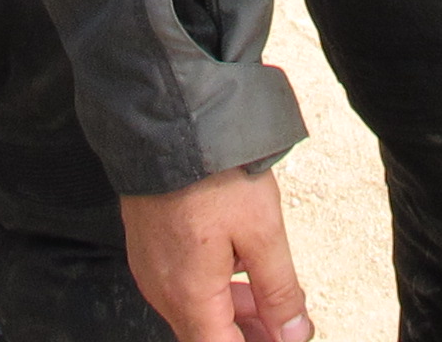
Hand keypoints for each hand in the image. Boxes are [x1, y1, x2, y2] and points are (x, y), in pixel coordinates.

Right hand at [120, 168, 310, 341]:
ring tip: (266, 299)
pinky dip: (210, 290)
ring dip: (230, 314)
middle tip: (282, 324)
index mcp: (189, 296)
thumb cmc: (209, 170)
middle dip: (246, 335)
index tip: (283, 337)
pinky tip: (233, 269)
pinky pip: (179, 285)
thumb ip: (280, 290)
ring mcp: (150, 268)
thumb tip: (294, 332)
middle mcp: (162, 290)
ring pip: (192, 311)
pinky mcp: (148, 246)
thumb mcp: (263, 231)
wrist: (167, 120)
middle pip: (205, 335)